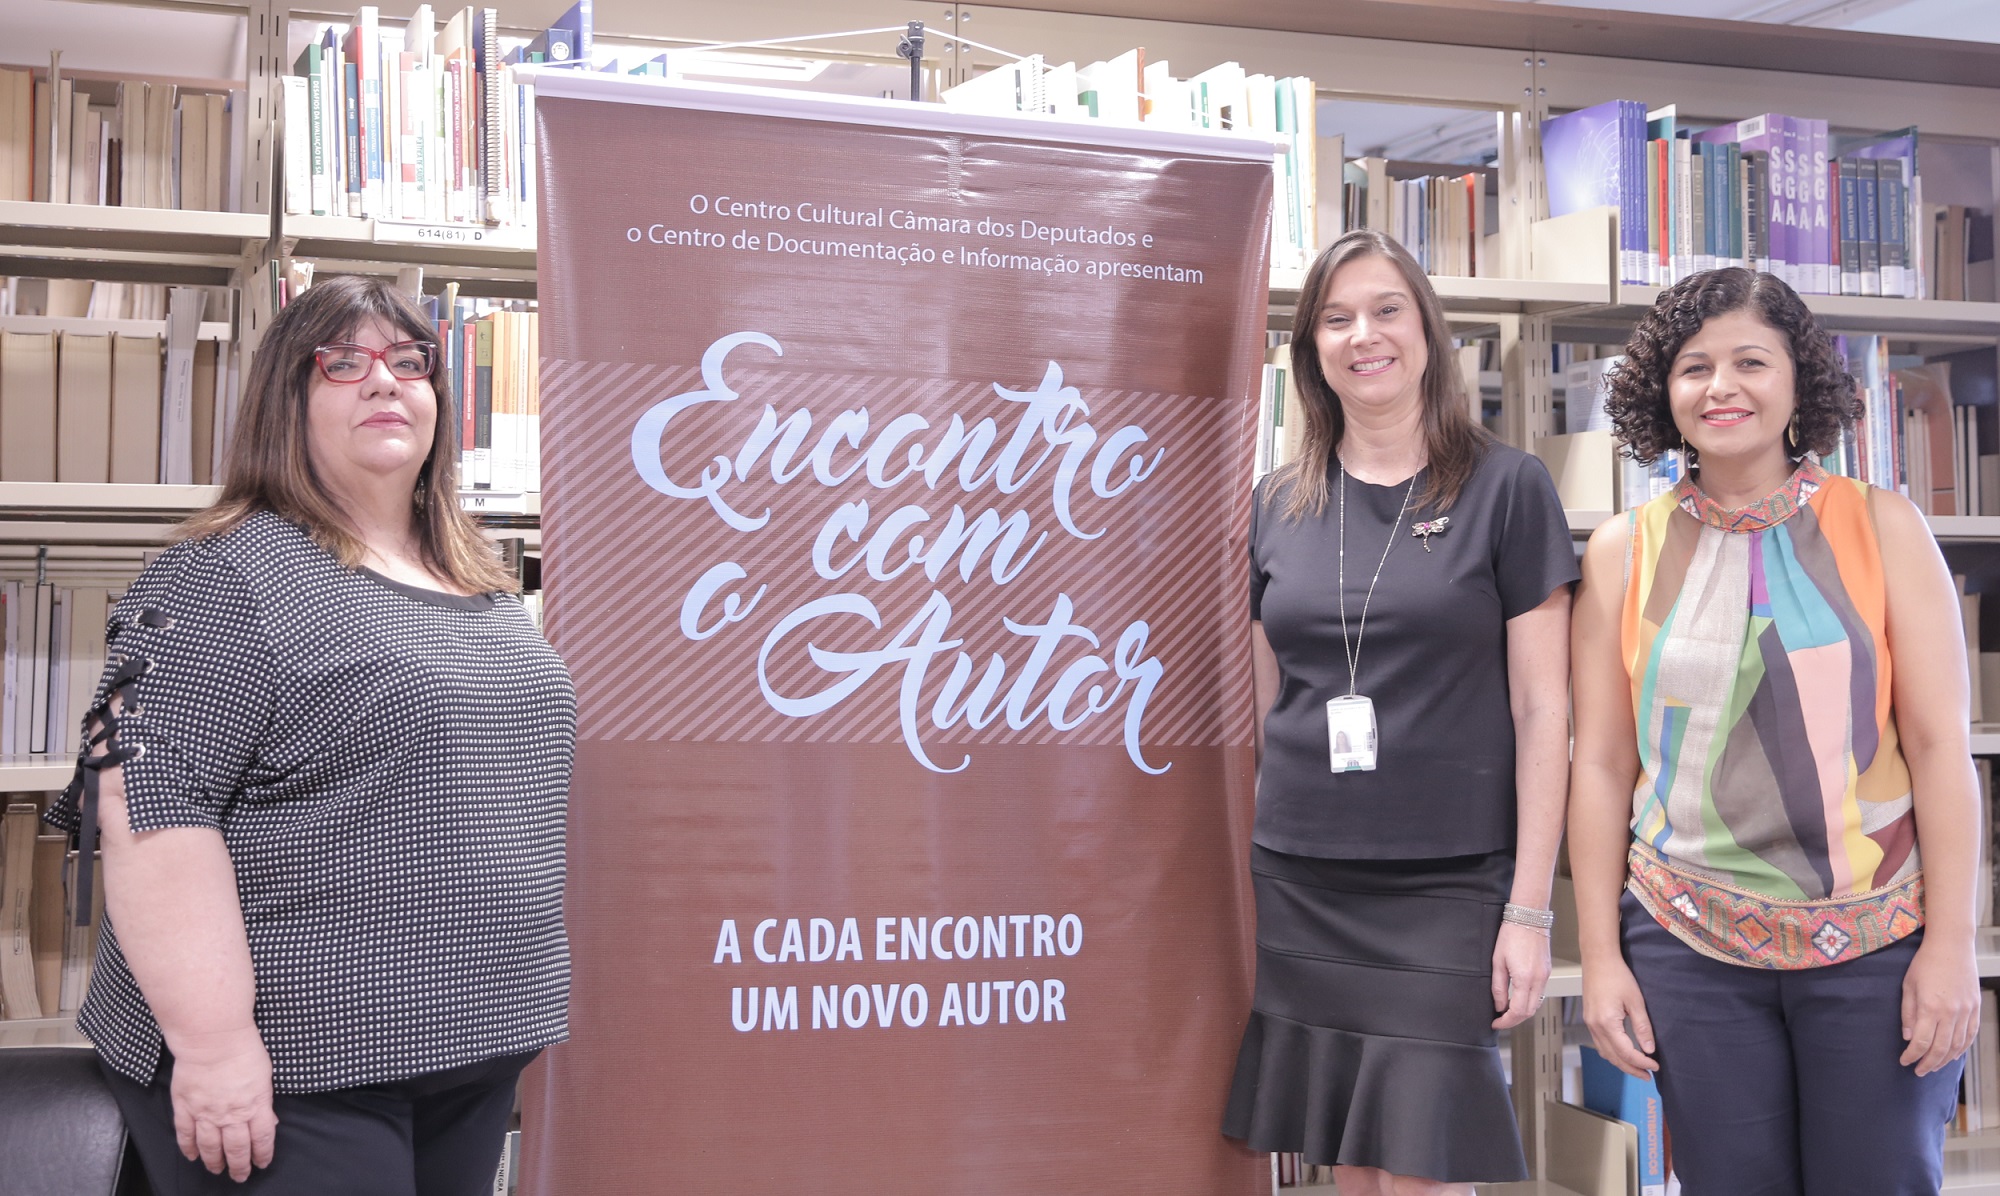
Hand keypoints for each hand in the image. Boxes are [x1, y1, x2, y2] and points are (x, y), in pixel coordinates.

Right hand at [168, 1027, 277, 1181]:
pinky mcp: (186, 1107)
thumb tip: (268, 1122)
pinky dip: (188, 1148)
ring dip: (214, 1162)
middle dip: (239, 1166)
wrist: (213, 1039)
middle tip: (240, 1176)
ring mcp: (206, 1113)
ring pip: (210, 1147)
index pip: (261, 1138)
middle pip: (236, 1149)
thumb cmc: (244, 1050)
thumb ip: (264, 1101)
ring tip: (217, 1170)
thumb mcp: (266, 1076)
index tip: (262, 1163)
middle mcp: (231, 1115)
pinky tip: (192, 1156)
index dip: (262, 1154)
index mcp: (255, 1105)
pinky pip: (186, 1134)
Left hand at [1492, 921, 1552, 1029]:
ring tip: (1507, 1010)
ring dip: (1523, 1012)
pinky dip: (1530, 1001)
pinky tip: (1519, 998)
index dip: (1506, 1021)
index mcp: (1524, 978)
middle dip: (1514, 1020)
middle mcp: (1538, 980)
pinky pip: (1540, 994)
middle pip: (1529, 1012)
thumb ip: (1498, 987)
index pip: (1518, 1011)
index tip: (1496, 1022)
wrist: (1529, 917)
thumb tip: (1499, 1005)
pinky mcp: (1547, 972)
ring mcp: (1545, 976)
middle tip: (1500, 1020)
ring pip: (1536, 1004)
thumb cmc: (1511, 934)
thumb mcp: (1497, 961)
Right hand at [1581, 956, 1658, 1078]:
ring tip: (1637, 1068)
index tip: (1655, 1066)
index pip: (1626, 1052)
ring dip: (1621, 1063)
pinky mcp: (1589, 1019)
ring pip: (1605, 1053)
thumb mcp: (1635, 1001)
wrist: (1598, 960)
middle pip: (1614, 1057)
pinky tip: (1622, 1053)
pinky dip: (1612, 1053)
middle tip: (1648, 1076)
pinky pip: (1600, 1044)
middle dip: (1631, 1069)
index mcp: (1607, 1023)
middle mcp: (1595, 1027)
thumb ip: (1642, 1027)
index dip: (1642, 1063)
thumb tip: (1649, 1049)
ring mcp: (1589, 1024)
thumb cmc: (1617, 976)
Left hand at [1901, 935, 1979, 1076]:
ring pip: (1957, 1045)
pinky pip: (1970, 1035)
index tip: (1904, 1061)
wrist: (1952, 946)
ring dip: (1945, 1059)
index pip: (1920, 1042)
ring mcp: (1966, 1011)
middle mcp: (1950, 1013)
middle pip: (1940, 1048)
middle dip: (1928, 1063)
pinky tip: (1953, 1055)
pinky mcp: (1975, 1008)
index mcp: (1930, 1007)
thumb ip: (1908, 1013)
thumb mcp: (1908, 986)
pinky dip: (1962, 1048)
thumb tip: (1908, 1037)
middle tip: (1919, 1071)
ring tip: (1934, 1066)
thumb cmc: (1925, 963)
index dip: (1912, 1056)